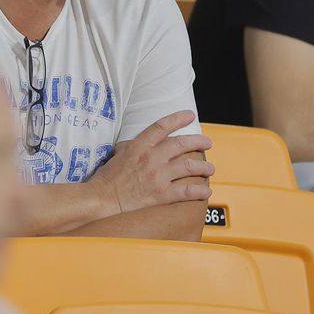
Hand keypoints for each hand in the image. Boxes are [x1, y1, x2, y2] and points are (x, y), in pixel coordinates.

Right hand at [88, 111, 213, 215]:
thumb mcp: (118, 153)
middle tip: (207, 143)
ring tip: (210, 169)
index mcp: (139, 146)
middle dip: (198, 141)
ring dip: (203, 167)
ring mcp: (158, 176)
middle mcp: (151, 158)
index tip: (190, 115)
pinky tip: (206, 191)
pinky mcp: (162, 194)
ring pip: (189, 166)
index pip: (162, 126)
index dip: (178, 119)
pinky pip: (187, 191)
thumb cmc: (108, 177)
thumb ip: (132, 145)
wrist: (104, 198)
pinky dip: (199, 191)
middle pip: (181, 144)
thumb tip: (140, 141)